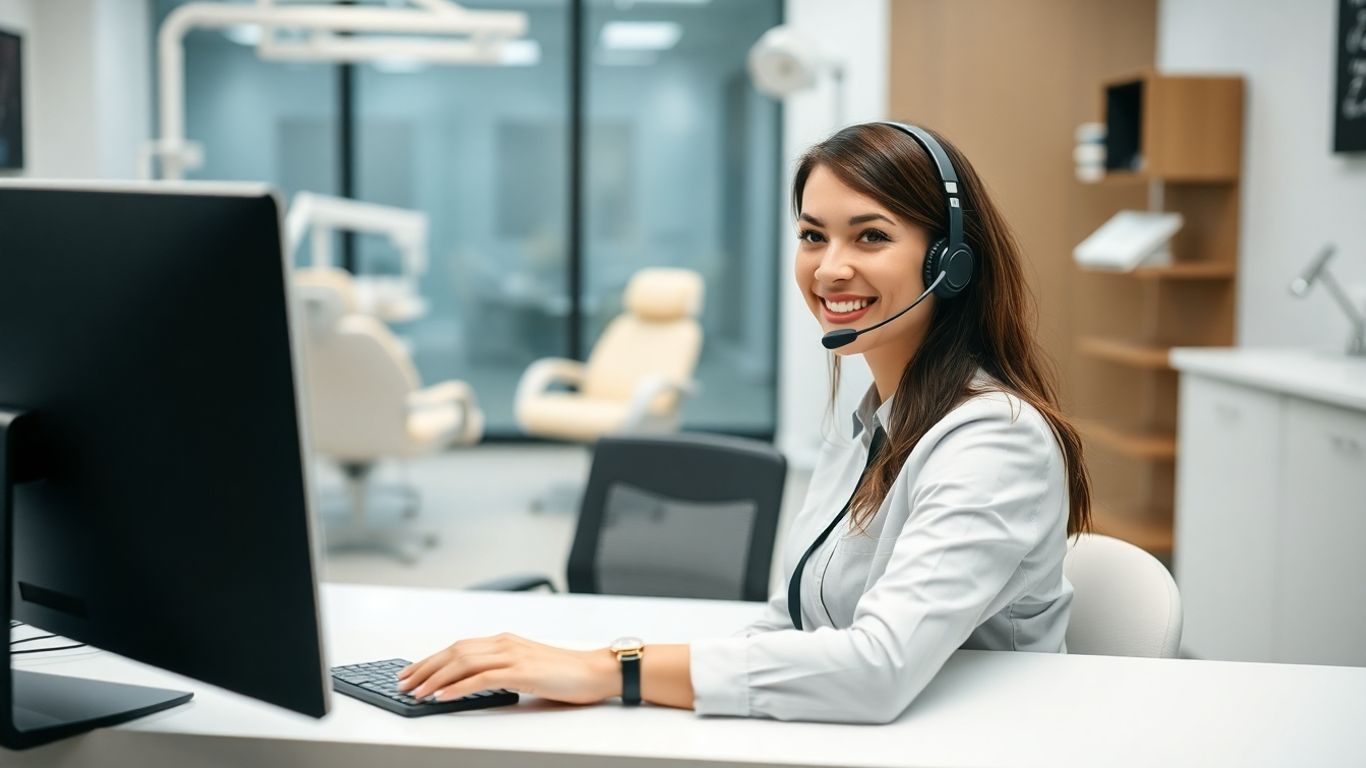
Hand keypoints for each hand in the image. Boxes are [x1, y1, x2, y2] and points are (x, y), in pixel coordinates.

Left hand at [396, 633, 619, 704]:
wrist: (596, 671)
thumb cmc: (566, 673)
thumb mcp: (527, 668)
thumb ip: (502, 671)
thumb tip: (473, 685)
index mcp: (505, 641)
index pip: (458, 647)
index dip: (431, 660)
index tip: (411, 673)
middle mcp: (505, 643)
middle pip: (454, 652)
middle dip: (424, 668)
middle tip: (403, 683)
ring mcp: (513, 656)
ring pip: (462, 662)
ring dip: (434, 678)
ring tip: (416, 692)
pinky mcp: (521, 671)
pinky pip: (481, 678)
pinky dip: (457, 687)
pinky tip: (442, 696)